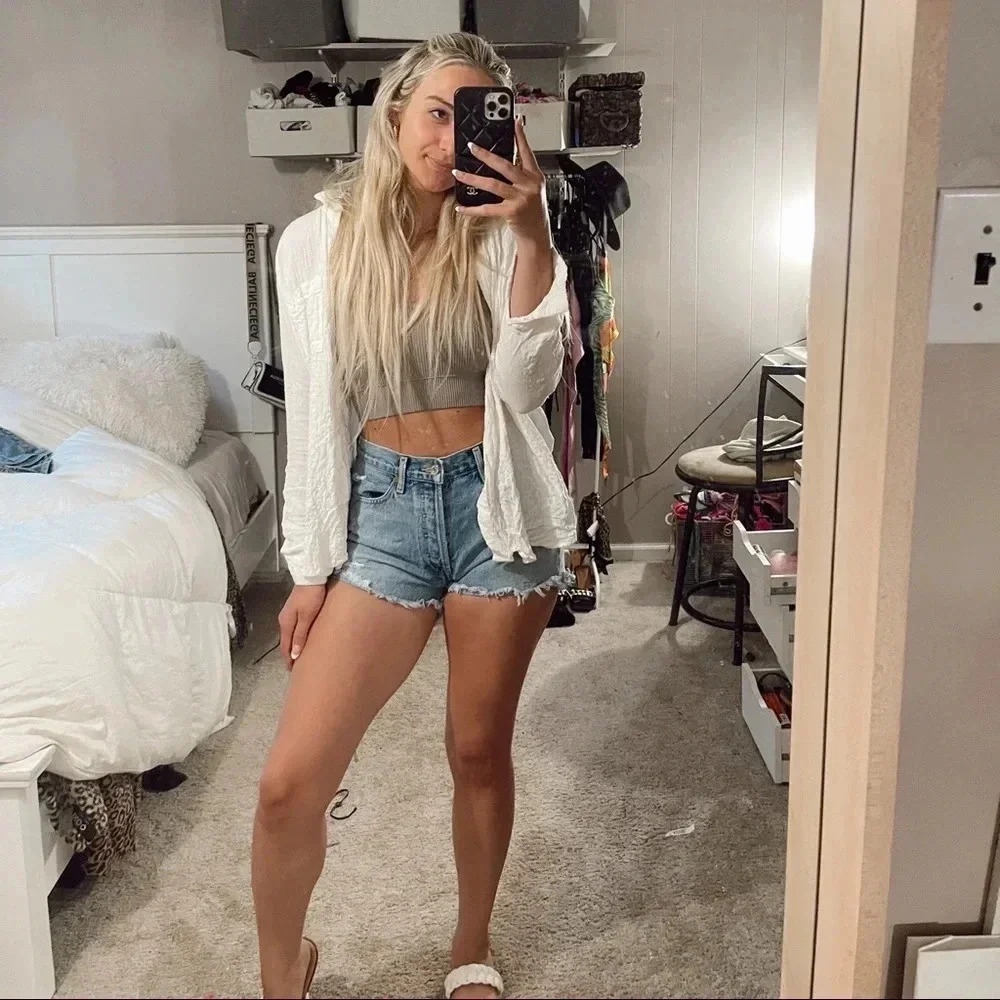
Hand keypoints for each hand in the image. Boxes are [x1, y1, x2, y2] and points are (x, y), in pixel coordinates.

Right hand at [277, 584, 325, 669]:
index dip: (288, 660)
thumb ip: (300, 635)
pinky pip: (293, 629)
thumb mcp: (307, 617)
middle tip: (297, 667)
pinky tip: (301, 641)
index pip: (285, 647)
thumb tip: (293, 655)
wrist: (311, 575)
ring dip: (292, 647)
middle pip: (286, 642)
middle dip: (289, 655)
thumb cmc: (312, 597)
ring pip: (289, 636)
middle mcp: (284, 620)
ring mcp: (289, 614)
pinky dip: (296, 638)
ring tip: (300, 657)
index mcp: (286, 624)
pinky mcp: (295, 610)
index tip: (293, 671)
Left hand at [453, 117, 548, 243]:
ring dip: (473, 179)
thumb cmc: (533, 210)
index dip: (520, 137)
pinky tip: (461, 207)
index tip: (514, 122)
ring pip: (493, 184)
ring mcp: (520, 199)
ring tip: (459, 173)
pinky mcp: (511, 212)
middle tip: (472, 147)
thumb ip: (522, 173)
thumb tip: (503, 159)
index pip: (526, 152)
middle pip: (505, 165)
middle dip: (486, 155)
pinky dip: (472, 209)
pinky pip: (487, 209)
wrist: (537, 233)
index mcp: (534, 176)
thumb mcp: (533, 188)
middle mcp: (528, 185)